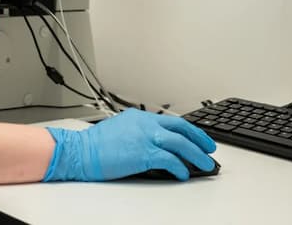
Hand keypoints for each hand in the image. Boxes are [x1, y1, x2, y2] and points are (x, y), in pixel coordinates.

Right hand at [42, 109, 216, 181]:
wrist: (80, 151)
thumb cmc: (95, 145)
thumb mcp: (120, 130)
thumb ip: (139, 132)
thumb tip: (155, 145)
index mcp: (140, 117)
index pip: (172, 121)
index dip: (189, 129)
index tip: (199, 137)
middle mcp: (145, 124)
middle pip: (181, 129)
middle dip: (199, 139)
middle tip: (210, 149)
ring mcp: (145, 137)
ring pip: (180, 143)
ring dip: (196, 155)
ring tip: (205, 165)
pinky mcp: (143, 153)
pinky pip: (169, 160)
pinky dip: (179, 167)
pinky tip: (183, 174)